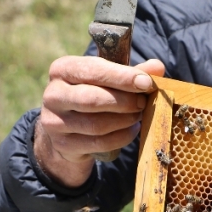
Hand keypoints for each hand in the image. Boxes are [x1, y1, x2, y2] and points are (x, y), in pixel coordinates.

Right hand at [34, 56, 165, 187]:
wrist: (67, 129)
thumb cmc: (93, 94)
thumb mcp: (108, 79)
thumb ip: (131, 73)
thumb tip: (158, 67)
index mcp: (63, 69)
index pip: (93, 71)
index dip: (122, 77)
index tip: (146, 83)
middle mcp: (53, 94)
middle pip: (93, 99)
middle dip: (125, 102)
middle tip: (143, 103)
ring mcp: (54, 121)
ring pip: (97, 124)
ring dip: (124, 121)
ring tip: (138, 116)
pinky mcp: (63, 144)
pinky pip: (99, 143)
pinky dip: (121, 137)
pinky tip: (131, 130)